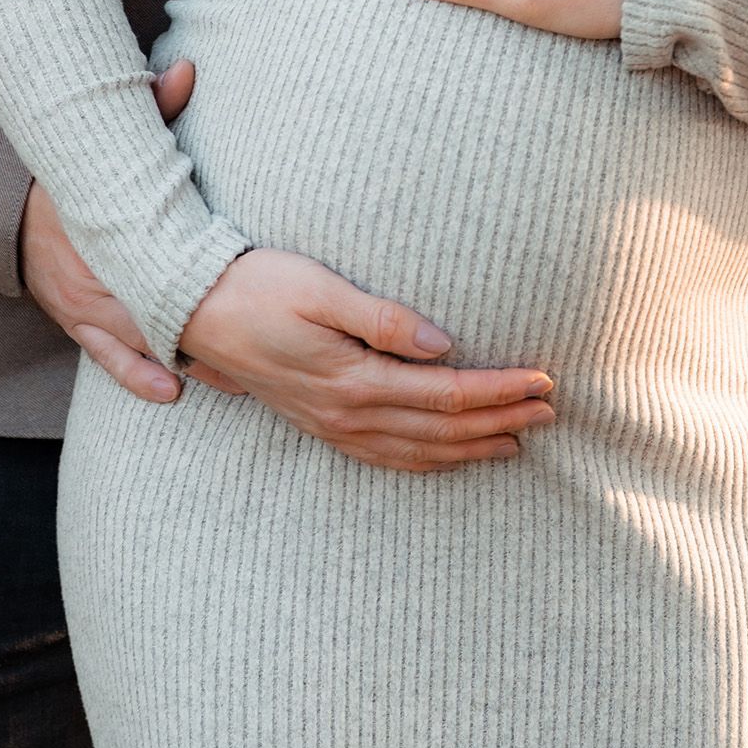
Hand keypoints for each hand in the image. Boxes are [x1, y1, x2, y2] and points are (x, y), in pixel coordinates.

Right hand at [21, 61, 243, 403]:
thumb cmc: (65, 170)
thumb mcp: (102, 138)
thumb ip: (148, 107)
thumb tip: (185, 67)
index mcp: (116, 229)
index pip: (169, 256)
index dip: (212, 276)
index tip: (256, 286)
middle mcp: (104, 277)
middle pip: (166, 311)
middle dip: (213, 333)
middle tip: (265, 349)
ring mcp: (87, 307)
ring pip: (144, 343)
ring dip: (189, 361)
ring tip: (239, 382)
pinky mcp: (75, 323)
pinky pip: (107, 359)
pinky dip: (137, 377)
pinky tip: (169, 393)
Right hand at [180, 250, 556, 473]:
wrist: (195, 311)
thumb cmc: (258, 286)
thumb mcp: (320, 289)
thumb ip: (383, 317)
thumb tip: (444, 343)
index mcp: (354, 380)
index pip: (447, 393)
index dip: (500, 389)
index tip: (543, 379)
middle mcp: (348, 414)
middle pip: (443, 429)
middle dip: (502, 421)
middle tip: (552, 410)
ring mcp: (333, 426)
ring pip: (420, 452)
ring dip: (473, 447)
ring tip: (520, 439)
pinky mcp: (322, 426)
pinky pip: (388, 458)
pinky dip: (430, 462)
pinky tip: (451, 456)